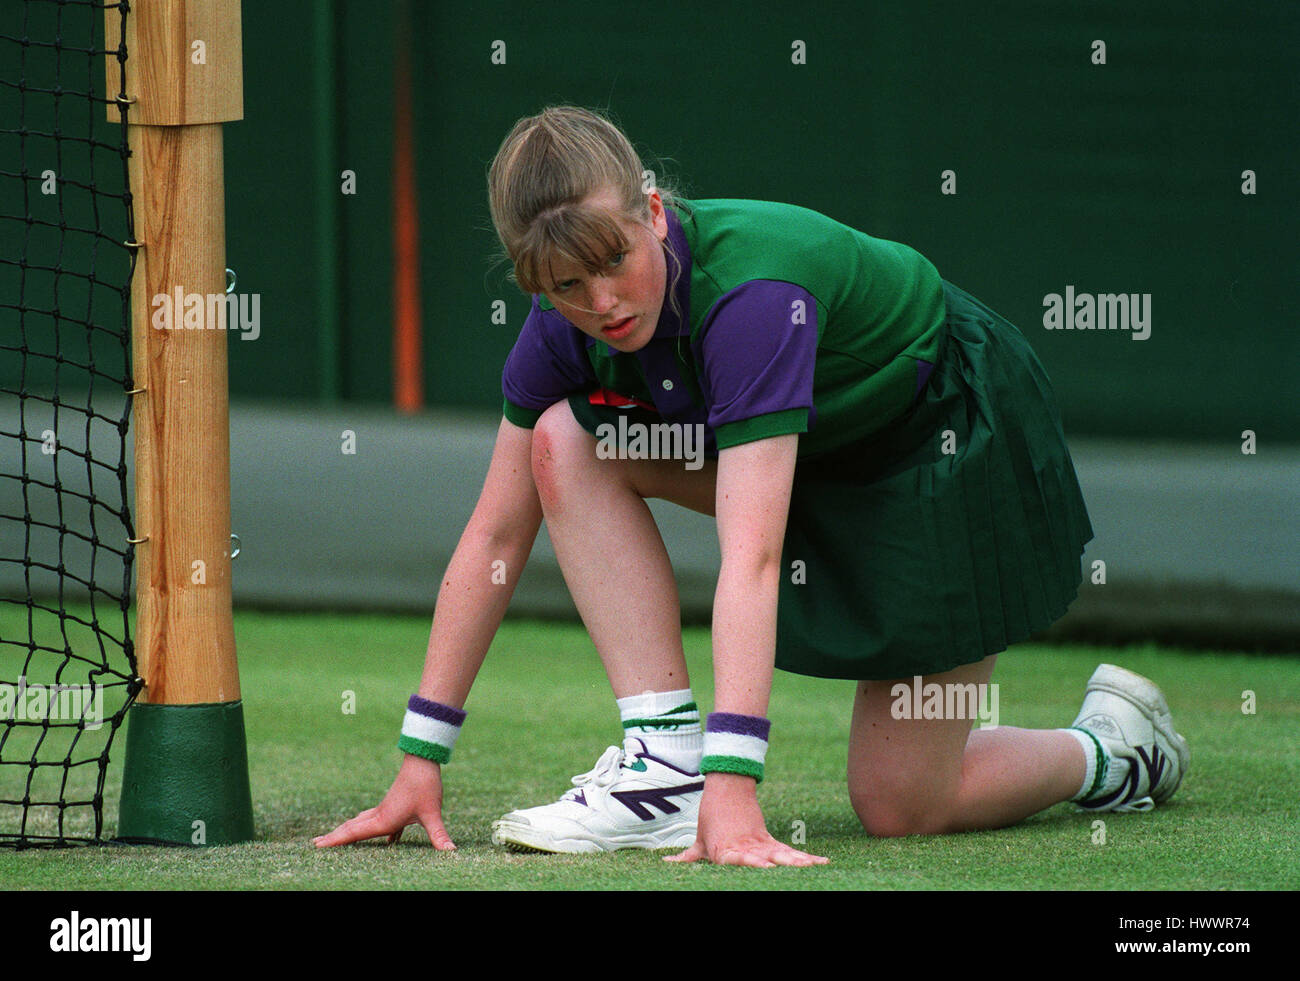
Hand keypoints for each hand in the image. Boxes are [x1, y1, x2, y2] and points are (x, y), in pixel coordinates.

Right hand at [312, 754, 454, 849]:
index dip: (336, 840)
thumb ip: (439, 834)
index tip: (318, 845)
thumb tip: (450, 852)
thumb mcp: (432, 813)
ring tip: (337, 837)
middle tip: (315, 844)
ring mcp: (386, 808)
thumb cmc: (425, 785)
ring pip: (363, 822)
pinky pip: (379, 820)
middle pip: (352, 828)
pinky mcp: (395, 805)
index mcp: (385, 819)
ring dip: (349, 830)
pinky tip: (390, 841)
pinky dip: (374, 828)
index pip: (355, 833)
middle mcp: (381, 814)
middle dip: (335, 836)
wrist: (423, 760)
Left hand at [665, 772, 827, 867]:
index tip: (765, 867)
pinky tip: (821, 862)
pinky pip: (789, 850)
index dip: (750, 863)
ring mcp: (760, 843)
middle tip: (795, 869)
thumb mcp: (698, 838)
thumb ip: (688, 857)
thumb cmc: (711, 816)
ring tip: (811, 866)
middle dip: (780, 865)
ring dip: (796, 861)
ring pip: (781, 853)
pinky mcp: (769, 839)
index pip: (737, 859)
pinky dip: (805, 857)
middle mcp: (745, 847)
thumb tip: (666, 865)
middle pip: (764, 858)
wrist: (727, 787)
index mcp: (725, 849)